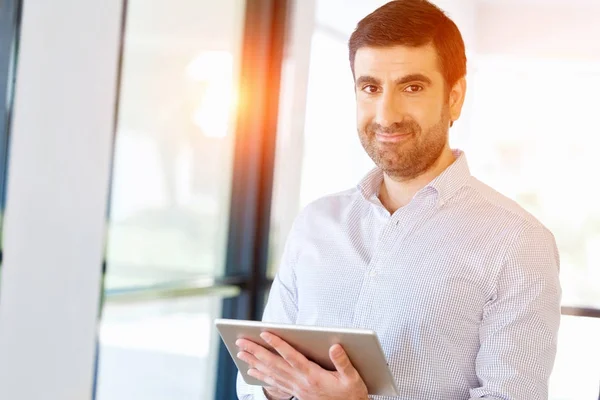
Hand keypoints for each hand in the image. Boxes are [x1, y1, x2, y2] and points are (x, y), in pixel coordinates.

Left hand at [236, 332, 368, 399]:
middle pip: (274, 364)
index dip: (278, 344)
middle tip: (241, 342)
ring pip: (271, 373)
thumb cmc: (351, 394)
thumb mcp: (353, 378)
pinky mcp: (295, 392)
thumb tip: (335, 346)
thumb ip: (343, 362)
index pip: (291, 357)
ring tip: (240, 352)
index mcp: (313, 376)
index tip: (264, 333)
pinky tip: (251, 371)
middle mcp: (300, 382)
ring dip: (254, 362)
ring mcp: (296, 388)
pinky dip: (261, 376)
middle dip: (256, 352)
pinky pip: (274, 383)